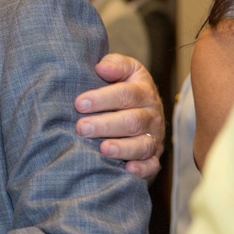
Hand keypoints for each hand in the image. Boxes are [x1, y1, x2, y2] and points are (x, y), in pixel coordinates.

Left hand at [74, 53, 163, 178]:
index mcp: (143, 90)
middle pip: (132, 121)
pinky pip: (152, 165)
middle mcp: (152, 114)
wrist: (138, 107)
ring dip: (123, 148)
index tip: (79, 103)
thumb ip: (114, 64)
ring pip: (142, 144)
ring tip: (103, 149)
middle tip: (82, 128)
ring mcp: (154, 137)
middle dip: (106, 125)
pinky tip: (127, 169)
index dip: (102, 99)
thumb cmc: (121, 86)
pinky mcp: (153, 157)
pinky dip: (142, 169)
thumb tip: (101, 68)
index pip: (126, 94)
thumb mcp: (123, 69)